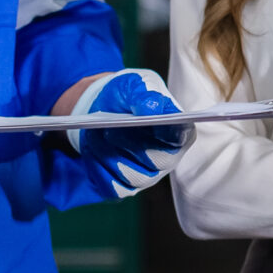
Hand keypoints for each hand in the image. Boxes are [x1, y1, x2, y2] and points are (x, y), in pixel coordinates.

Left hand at [66, 69, 189, 192]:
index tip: (147, 121)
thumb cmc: (125, 96)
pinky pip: (111, 186)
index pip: (180, 138)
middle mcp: (167, 159)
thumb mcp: (135, 85)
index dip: (166, 132)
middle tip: (110, 128)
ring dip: (110, 155)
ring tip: (96, 135)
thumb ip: (145, 94)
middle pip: (155, 161)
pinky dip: (98, 168)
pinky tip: (92, 150)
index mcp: (179, 133)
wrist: (100, 109)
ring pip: (130, 175)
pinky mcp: (123, 188)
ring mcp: (146, 176)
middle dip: (130, 143)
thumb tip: (152, 108)